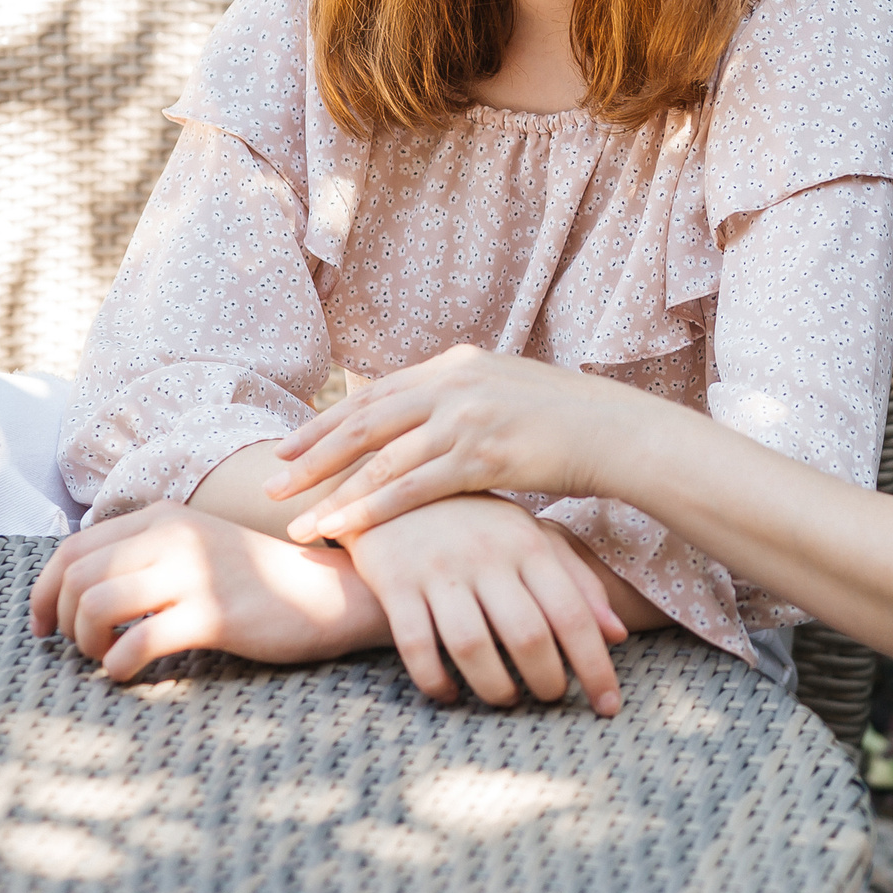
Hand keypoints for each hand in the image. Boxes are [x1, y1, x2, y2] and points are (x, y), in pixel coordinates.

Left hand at [29, 501, 387, 680]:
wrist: (330, 594)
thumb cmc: (256, 580)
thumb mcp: (196, 546)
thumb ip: (144, 552)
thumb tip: (74, 588)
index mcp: (163, 517)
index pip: (71, 548)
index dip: (42, 592)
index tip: (42, 627)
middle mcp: (173, 537)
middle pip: (75, 578)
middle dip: (61, 621)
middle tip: (79, 648)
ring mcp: (194, 573)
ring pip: (96, 607)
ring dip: (86, 645)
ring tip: (105, 657)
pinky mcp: (214, 614)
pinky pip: (136, 643)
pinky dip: (117, 666)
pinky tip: (128, 672)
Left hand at [267, 345, 639, 539]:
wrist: (619, 430)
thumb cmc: (569, 421)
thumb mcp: (510, 391)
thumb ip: (465, 397)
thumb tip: (428, 414)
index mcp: (458, 363)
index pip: (377, 394)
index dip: (329, 422)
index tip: (292, 446)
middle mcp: (455, 382)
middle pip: (365, 420)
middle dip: (313, 453)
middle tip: (273, 482)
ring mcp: (467, 416)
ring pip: (379, 458)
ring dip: (330, 490)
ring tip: (293, 519)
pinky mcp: (482, 454)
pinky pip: (411, 487)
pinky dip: (370, 508)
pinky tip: (341, 528)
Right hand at [340, 494, 626, 710]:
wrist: (398, 482)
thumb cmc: (479, 521)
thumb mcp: (532, 537)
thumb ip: (577, 581)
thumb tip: (618, 635)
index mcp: (529, 545)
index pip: (572, 614)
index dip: (594, 665)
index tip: (609, 706)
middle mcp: (487, 556)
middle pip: (526, 635)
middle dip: (546, 681)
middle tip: (553, 699)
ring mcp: (439, 570)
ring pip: (471, 646)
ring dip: (494, 687)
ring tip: (507, 699)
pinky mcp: (395, 582)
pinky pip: (415, 645)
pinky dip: (434, 679)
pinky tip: (450, 692)